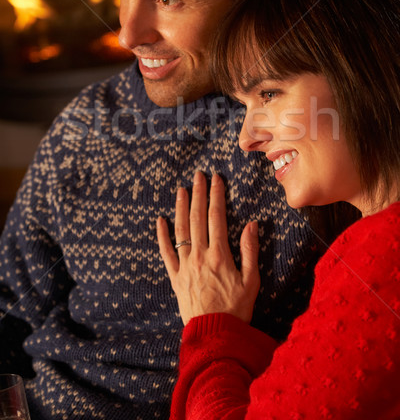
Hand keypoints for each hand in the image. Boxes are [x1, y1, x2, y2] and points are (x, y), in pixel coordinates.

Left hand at [157, 171, 259, 324]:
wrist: (215, 335)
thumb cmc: (237, 309)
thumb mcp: (251, 280)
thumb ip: (250, 250)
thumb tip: (252, 224)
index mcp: (219, 255)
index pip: (217, 217)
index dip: (217, 195)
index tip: (217, 179)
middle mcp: (199, 256)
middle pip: (197, 218)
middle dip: (198, 194)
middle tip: (198, 175)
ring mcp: (184, 266)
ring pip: (180, 230)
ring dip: (181, 208)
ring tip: (182, 189)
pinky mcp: (175, 277)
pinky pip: (166, 252)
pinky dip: (162, 235)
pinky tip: (160, 220)